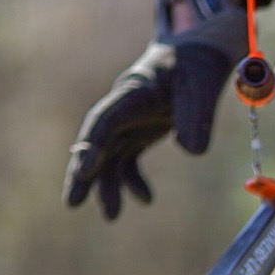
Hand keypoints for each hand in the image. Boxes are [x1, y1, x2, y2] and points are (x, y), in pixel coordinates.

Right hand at [63, 2, 247, 219]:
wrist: (196, 57)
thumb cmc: (196, 68)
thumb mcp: (203, 87)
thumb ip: (198, 117)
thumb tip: (191, 151)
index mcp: (132, 93)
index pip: (104, 121)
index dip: (91, 145)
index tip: (84, 169)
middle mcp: (123, 110)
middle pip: (95, 143)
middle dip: (83, 173)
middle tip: (72, 203)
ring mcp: (129, 123)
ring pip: (108, 158)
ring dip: (106, 187)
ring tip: (111, 217)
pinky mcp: (138, 135)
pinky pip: (128, 162)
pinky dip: (133, 183)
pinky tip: (146, 200)